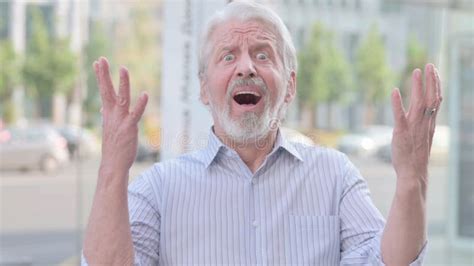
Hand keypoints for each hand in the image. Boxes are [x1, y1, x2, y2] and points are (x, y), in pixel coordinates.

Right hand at [94, 57, 147, 174]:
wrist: (113, 164)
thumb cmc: (114, 146)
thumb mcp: (109, 127)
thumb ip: (108, 115)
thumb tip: (104, 107)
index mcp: (108, 114)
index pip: (103, 91)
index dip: (100, 77)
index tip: (97, 62)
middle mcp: (112, 115)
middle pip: (107, 91)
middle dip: (104, 75)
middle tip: (101, 59)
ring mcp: (120, 120)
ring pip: (122, 98)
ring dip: (123, 83)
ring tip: (123, 68)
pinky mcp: (129, 127)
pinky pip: (136, 114)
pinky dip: (140, 104)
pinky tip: (145, 94)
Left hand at [390, 63, 441, 185]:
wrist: (413, 173)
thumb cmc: (416, 156)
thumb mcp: (422, 137)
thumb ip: (423, 124)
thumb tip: (422, 115)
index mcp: (429, 123)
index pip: (436, 100)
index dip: (436, 84)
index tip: (434, 71)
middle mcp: (424, 123)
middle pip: (431, 97)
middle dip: (431, 80)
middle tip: (429, 65)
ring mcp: (413, 127)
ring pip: (419, 103)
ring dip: (418, 86)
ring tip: (416, 71)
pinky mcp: (401, 132)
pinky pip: (399, 115)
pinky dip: (397, 103)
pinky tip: (395, 91)